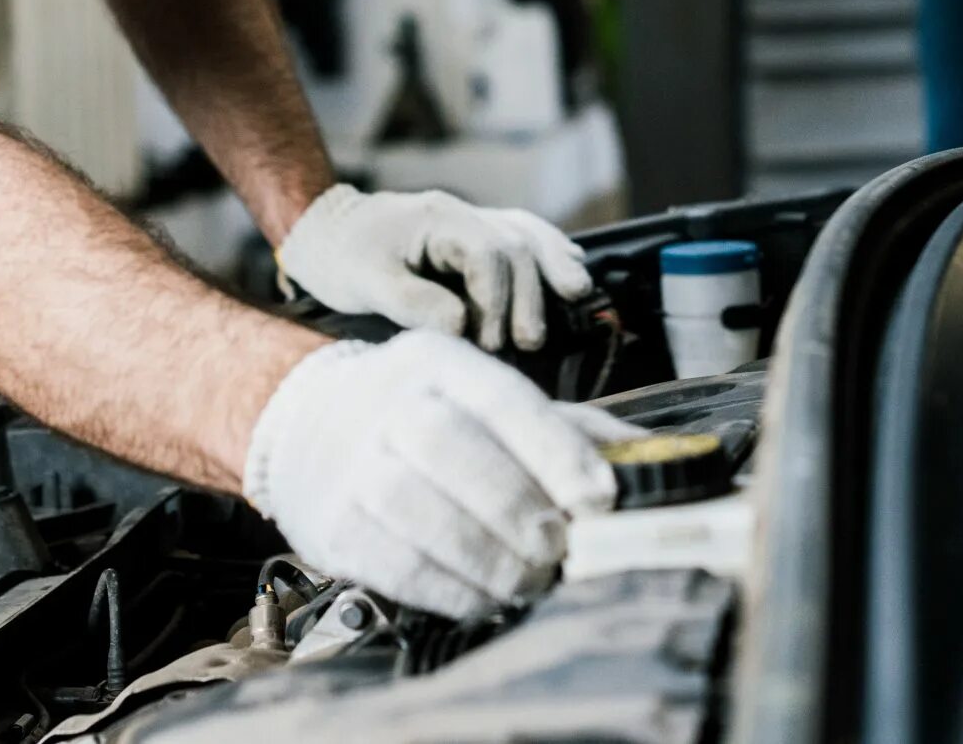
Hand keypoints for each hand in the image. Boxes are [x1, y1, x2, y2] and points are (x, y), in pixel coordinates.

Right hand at [241, 331, 639, 617]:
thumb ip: (568, 429)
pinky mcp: (331, 522)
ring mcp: (351, 461)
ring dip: (486, 558)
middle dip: (518, 508)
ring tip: (529, 582)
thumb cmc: (428, 421)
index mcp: (440, 362)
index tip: (600, 499)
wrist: (308, 431)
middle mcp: (388, 401)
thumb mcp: (489, 404)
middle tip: (561, 552)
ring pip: (418, 509)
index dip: (555, 449)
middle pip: (453, 448)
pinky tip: (484, 600)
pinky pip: (393, 562)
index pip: (502, 397)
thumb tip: (654, 460)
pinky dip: (448, 589)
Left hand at [276, 185, 592, 350]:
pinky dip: (549, 250)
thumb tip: (463, 326)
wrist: (320, 231)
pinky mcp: (471, 237)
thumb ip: (413, 303)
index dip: (497, 301)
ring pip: (527, 233)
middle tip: (525, 345)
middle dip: (527, 296)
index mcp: (437, 219)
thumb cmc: (338, 257)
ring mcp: (469, 221)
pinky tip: (571, 268)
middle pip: (516, 246)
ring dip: (553, 265)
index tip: (487, 343)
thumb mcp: (365, 282)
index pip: (488, 254)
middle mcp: (461, 214)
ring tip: (576, 295)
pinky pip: (521, 234)